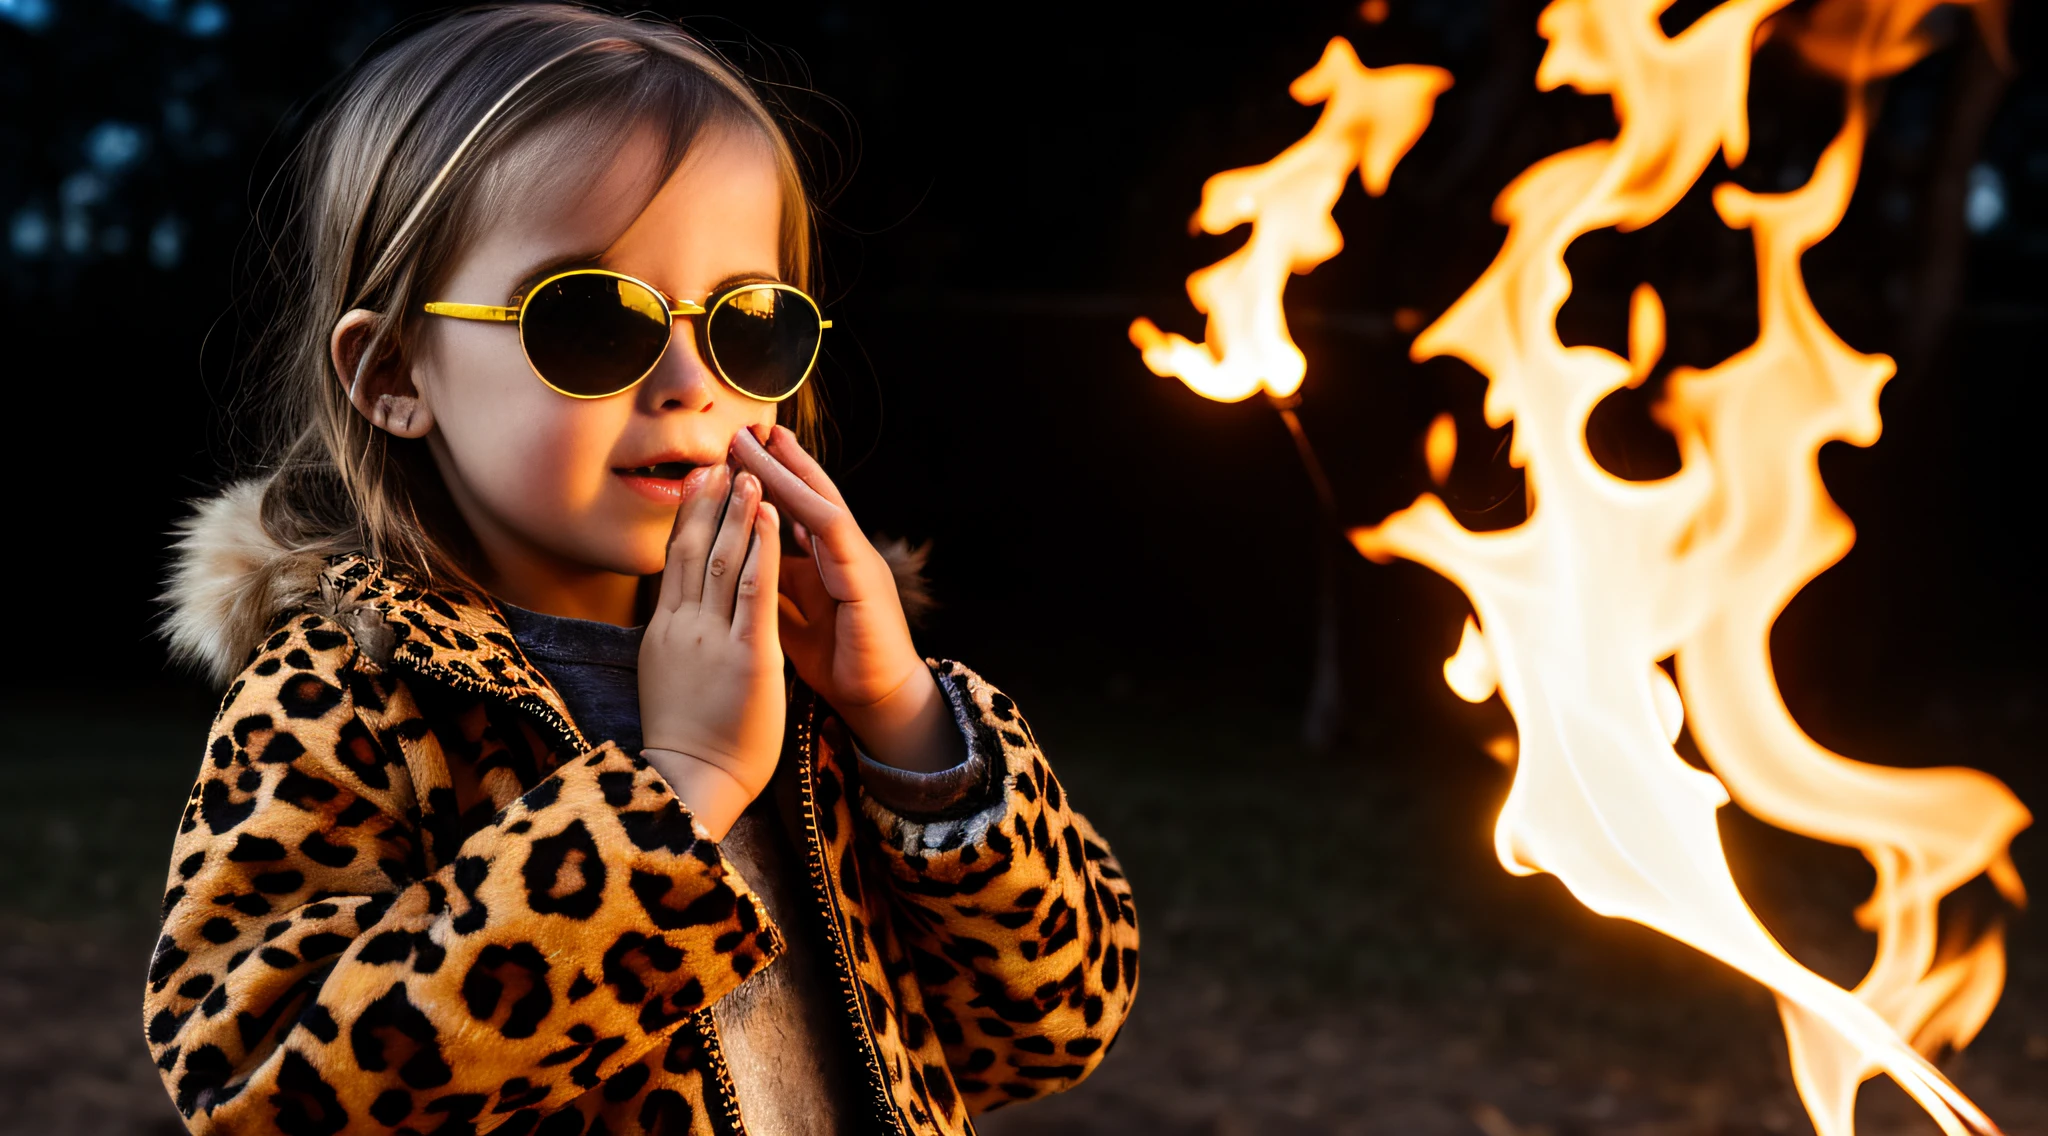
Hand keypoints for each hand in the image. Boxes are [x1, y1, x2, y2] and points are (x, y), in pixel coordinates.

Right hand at [638, 463, 783, 840]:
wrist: (689, 782)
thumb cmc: (684, 741)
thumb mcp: (667, 678)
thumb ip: (674, 643)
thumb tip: (673, 620)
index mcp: (664, 632)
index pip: (674, 561)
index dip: (687, 517)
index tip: (696, 481)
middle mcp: (682, 626)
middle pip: (692, 549)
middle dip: (708, 501)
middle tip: (720, 460)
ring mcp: (712, 638)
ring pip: (721, 559)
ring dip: (737, 512)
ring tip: (749, 472)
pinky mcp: (747, 654)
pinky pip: (755, 590)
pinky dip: (763, 549)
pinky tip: (771, 517)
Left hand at [731, 426, 961, 773]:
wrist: (877, 700)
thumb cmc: (837, 662)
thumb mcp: (791, 615)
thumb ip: (771, 584)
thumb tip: (736, 560)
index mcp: (824, 561)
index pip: (793, 510)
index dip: (765, 482)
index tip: (732, 455)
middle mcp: (843, 551)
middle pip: (808, 493)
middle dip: (777, 459)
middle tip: (743, 428)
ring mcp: (857, 558)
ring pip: (819, 501)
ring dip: (787, 469)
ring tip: (757, 439)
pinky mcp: (865, 576)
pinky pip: (832, 531)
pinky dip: (805, 505)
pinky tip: (779, 484)